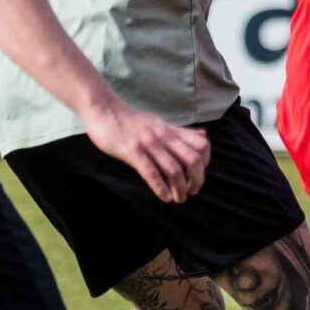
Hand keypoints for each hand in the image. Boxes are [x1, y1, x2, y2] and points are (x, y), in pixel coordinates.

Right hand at [85, 97, 210, 203]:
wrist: (104, 111)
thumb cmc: (131, 121)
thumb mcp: (160, 123)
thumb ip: (181, 132)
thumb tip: (203, 135)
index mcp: (171, 130)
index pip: (201, 145)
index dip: (205, 162)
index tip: (198, 174)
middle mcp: (163, 136)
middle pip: (192, 159)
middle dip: (196, 179)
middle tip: (192, 191)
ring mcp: (148, 144)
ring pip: (173, 169)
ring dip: (180, 188)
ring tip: (180, 198)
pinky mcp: (132, 152)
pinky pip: (150, 172)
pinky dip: (160, 187)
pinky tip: (165, 197)